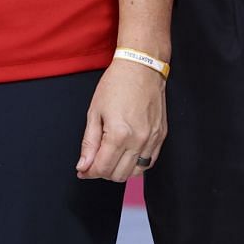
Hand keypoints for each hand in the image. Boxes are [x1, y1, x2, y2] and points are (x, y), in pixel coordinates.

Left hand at [75, 60, 165, 181]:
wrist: (141, 68)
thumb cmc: (115, 85)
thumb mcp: (94, 112)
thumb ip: (89, 143)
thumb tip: (83, 166)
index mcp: (119, 134)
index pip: (103, 168)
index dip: (89, 172)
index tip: (82, 170)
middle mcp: (139, 140)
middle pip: (119, 175)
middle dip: (102, 172)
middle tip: (92, 163)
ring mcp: (153, 140)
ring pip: (135, 172)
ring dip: (119, 171)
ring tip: (108, 157)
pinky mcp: (161, 137)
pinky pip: (149, 162)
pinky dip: (135, 164)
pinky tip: (124, 154)